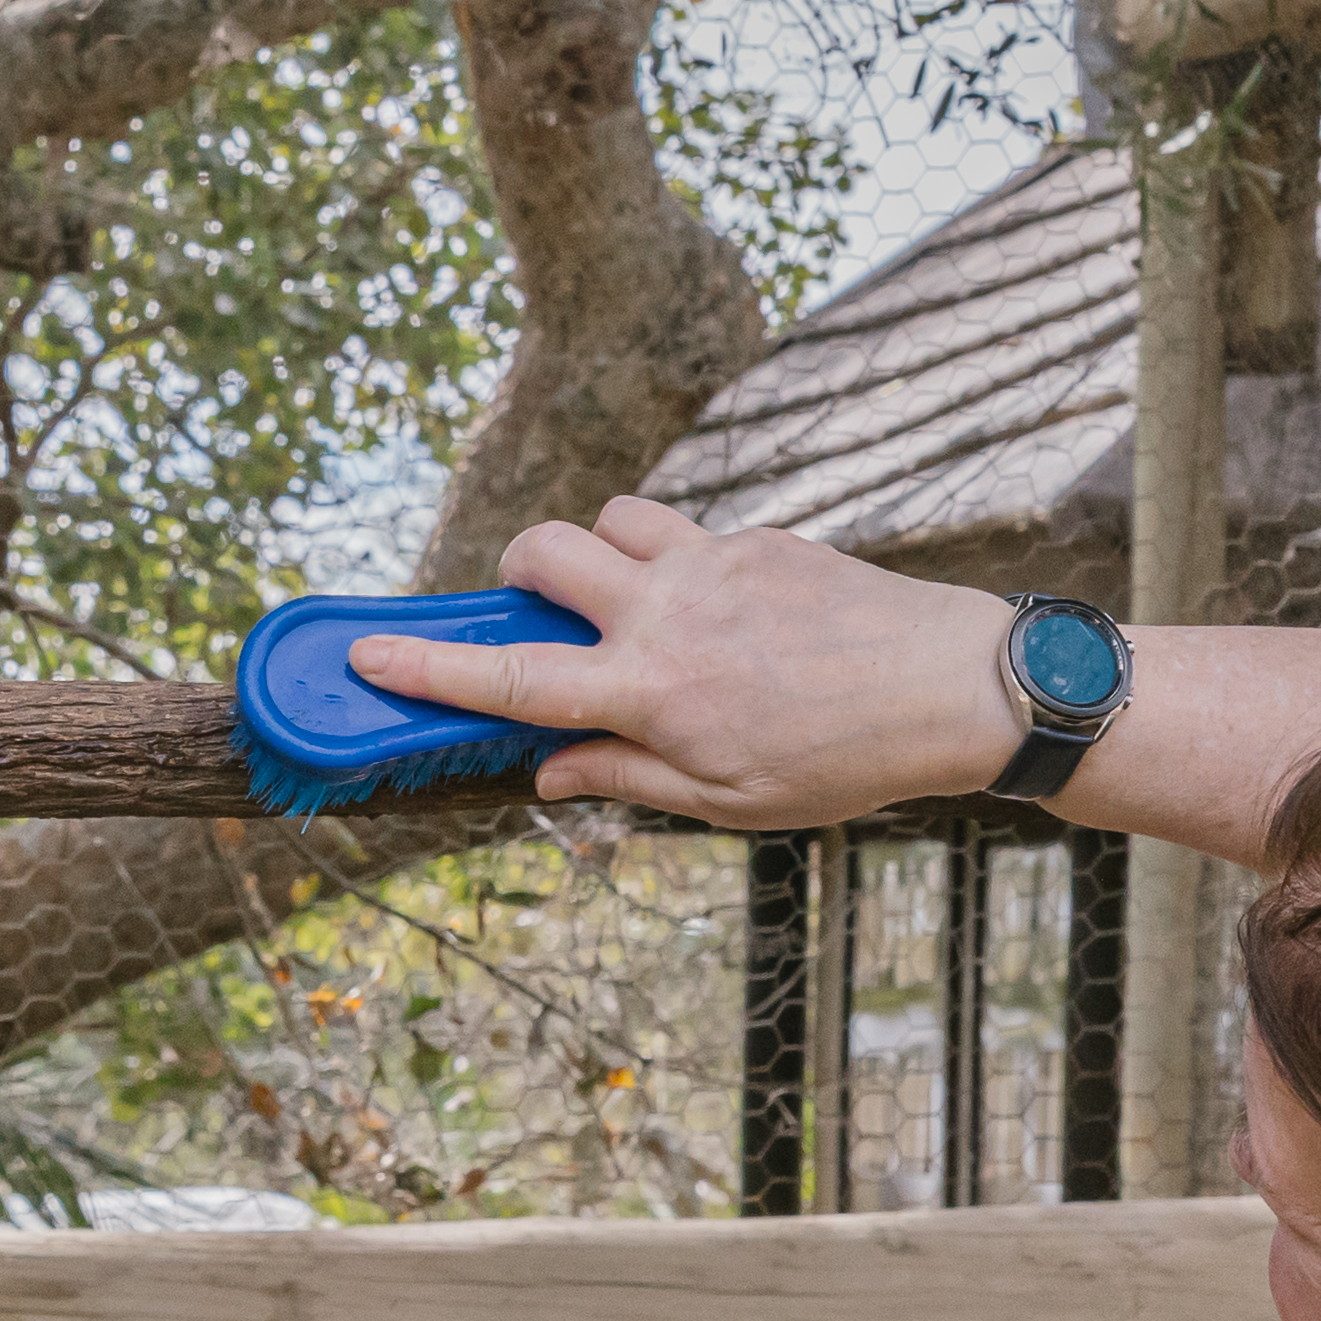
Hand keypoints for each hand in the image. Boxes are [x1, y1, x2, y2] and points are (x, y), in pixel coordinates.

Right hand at [343, 500, 1016, 826]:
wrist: (958, 686)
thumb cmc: (844, 760)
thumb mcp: (730, 802)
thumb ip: (628, 781)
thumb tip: (548, 774)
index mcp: (651, 694)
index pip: (511, 681)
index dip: (427, 669)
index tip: (363, 654)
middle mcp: (668, 615)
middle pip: (543, 552)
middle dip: (516, 572)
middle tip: (535, 609)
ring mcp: (713, 564)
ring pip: (613, 518)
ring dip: (599, 551)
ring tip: (630, 603)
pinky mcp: (759, 538)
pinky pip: (688, 532)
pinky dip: (678, 563)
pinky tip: (726, 615)